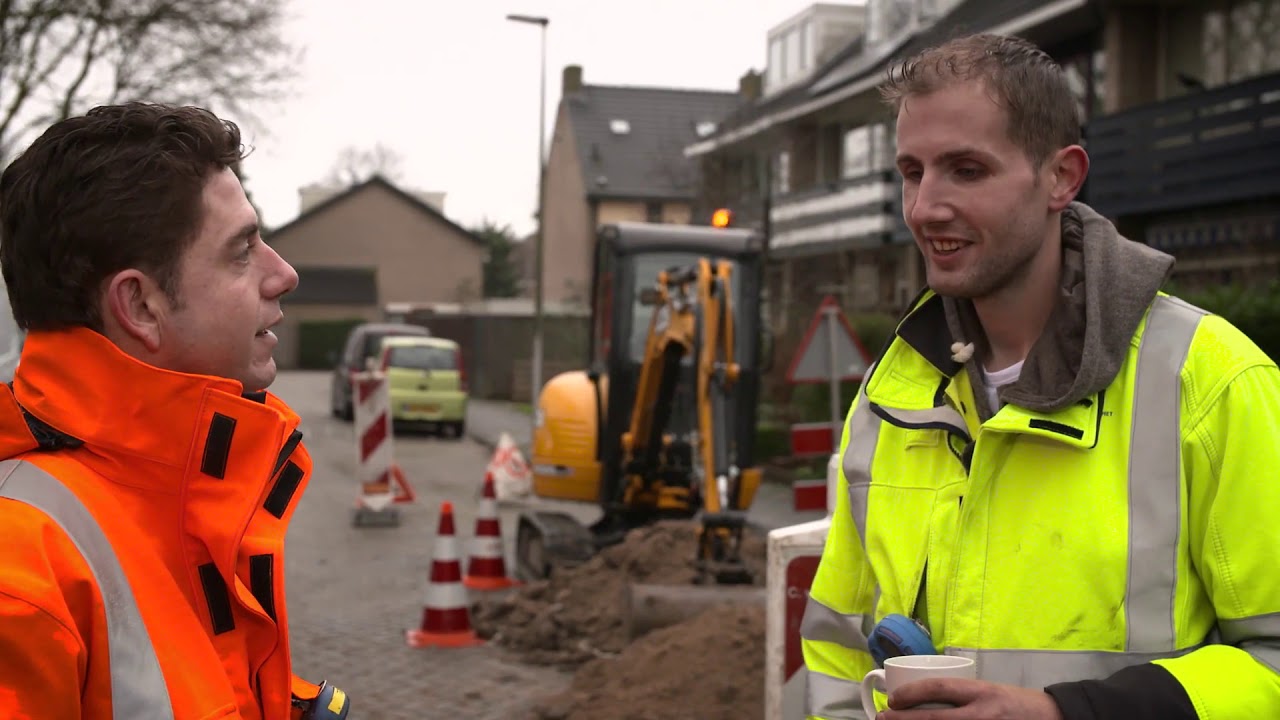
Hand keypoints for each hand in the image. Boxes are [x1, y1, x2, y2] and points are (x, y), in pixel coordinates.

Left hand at [878, 678, 1063, 718]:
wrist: (1052, 719)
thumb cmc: (1015, 704)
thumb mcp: (988, 691)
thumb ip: (961, 696)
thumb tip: (921, 701)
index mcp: (981, 692)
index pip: (940, 689)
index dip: (912, 694)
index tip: (894, 699)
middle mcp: (982, 714)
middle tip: (883, 719)